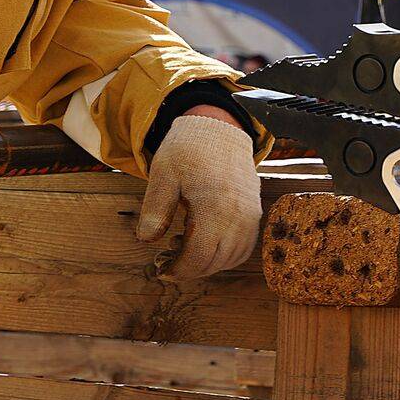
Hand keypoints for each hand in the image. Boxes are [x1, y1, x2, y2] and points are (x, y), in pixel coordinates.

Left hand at [137, 113, 260, 279]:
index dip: (178, 270)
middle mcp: (237, 216)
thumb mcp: (163, 174)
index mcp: (213, 207)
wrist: (219, 129)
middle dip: (188, 269)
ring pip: (231, 258)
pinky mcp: (254, 213)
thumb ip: (154, 209)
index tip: (160, 268)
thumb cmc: (188, 150)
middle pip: (214, 262)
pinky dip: (225, 254)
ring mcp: (249, 215)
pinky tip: (204, 242)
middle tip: (165, 259)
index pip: (199, 257)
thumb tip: (145, 240)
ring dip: (207, 263)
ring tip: (182, 246)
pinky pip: (244, 247)